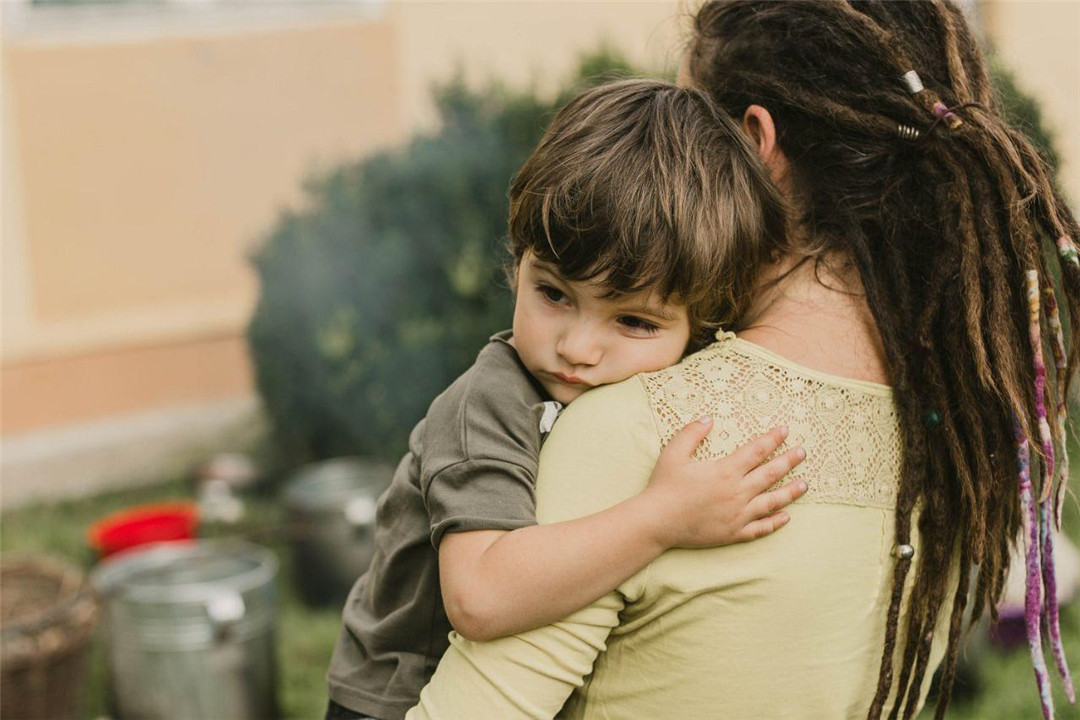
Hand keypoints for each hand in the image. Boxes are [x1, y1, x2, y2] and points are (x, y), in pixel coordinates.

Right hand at [643, 416, 806, 548]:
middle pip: (770, 474)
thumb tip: (708, 418)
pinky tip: (786, 517)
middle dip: (789, 461)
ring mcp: (738, 515)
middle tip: (803, 452)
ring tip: (804, 485)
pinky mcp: (734, 533)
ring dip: (790, 492)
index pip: (756, 451)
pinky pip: (761, 528)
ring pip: (772, 501)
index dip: (772, 439)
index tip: (785, 430)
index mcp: (725, 471)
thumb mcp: (674, 453)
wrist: (657, 522)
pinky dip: (775, 522)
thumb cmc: (664, 486)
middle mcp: (737, 492)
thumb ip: (692, 433)